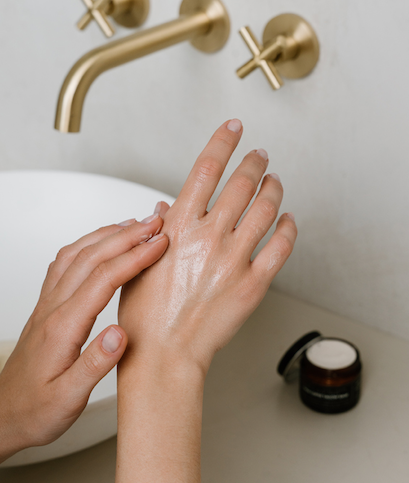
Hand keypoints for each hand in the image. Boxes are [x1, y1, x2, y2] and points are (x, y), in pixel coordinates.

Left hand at [0, 212, 168, 462]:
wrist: (4, 414)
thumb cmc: (36, 409)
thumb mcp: (68, 399)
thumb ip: (95, 365)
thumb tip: (120, 333)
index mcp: (63, 327)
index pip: (104, 279)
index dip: (135, 257)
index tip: (159, 243)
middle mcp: (53, 307)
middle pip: (91, 257)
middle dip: (127, 235)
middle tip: (155, 224)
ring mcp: (48, 303)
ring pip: (76, 254)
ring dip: (107, 234)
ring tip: (134, 225)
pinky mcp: (47, 304)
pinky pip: (65, 262)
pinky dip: (87, 243)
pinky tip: (99, 243)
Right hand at [118, 119, 296, 373]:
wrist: (165, 355)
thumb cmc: (145, 315)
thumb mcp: (138, 263)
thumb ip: (154, 231)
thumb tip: (164, 209)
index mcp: (178, 227)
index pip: (206, 168)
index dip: (223, 142)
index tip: (233, 127)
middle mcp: (209, 237)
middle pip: (242, 182)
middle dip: (255, 161)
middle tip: (260, 155)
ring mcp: (235, 259)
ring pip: (267, 209)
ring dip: (275, 187)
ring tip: (276, 180)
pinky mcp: (254, 284)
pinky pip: (281, 246)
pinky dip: (290, 227)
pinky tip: (289, 219)